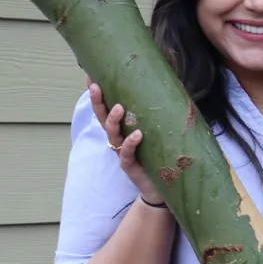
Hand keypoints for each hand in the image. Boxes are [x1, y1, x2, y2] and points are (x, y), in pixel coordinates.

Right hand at [87, 79, 164, 204]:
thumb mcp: (157, 131)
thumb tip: (171, 83)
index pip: (106, 108)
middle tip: (95, 86)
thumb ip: (157, 113)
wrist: (161, 187)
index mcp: (122, 128)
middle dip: (97, 102)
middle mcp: (118, 138)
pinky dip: (131, 143)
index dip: (98, 94)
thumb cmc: (159, 155)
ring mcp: (122, 152)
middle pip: (102, 118)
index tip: (90, 76)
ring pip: (112, 134)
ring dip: (113, 120)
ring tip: (119, 108)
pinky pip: (126, 153)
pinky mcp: (129, 166)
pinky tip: (137, 135)